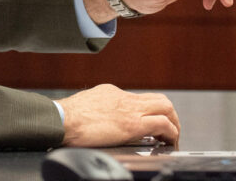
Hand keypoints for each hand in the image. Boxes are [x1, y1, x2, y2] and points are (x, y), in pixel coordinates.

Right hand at [57, 84, 178, 146]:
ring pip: (166, 107)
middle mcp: (124, 97)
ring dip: (173, 123)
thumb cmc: (65, 118)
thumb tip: (97, 121)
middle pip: (158, 99)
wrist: (61, 119)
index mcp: (111, 93)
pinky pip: (162, 124)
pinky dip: (171, 133)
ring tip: (172, 138)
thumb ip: (97, 111)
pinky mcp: (133, 124)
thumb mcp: (84, 106)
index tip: (149, 126)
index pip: (139, 99)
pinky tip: (168, 143)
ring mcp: (130, 109)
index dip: (148, 112)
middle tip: (169, 131)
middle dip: (169, 114)